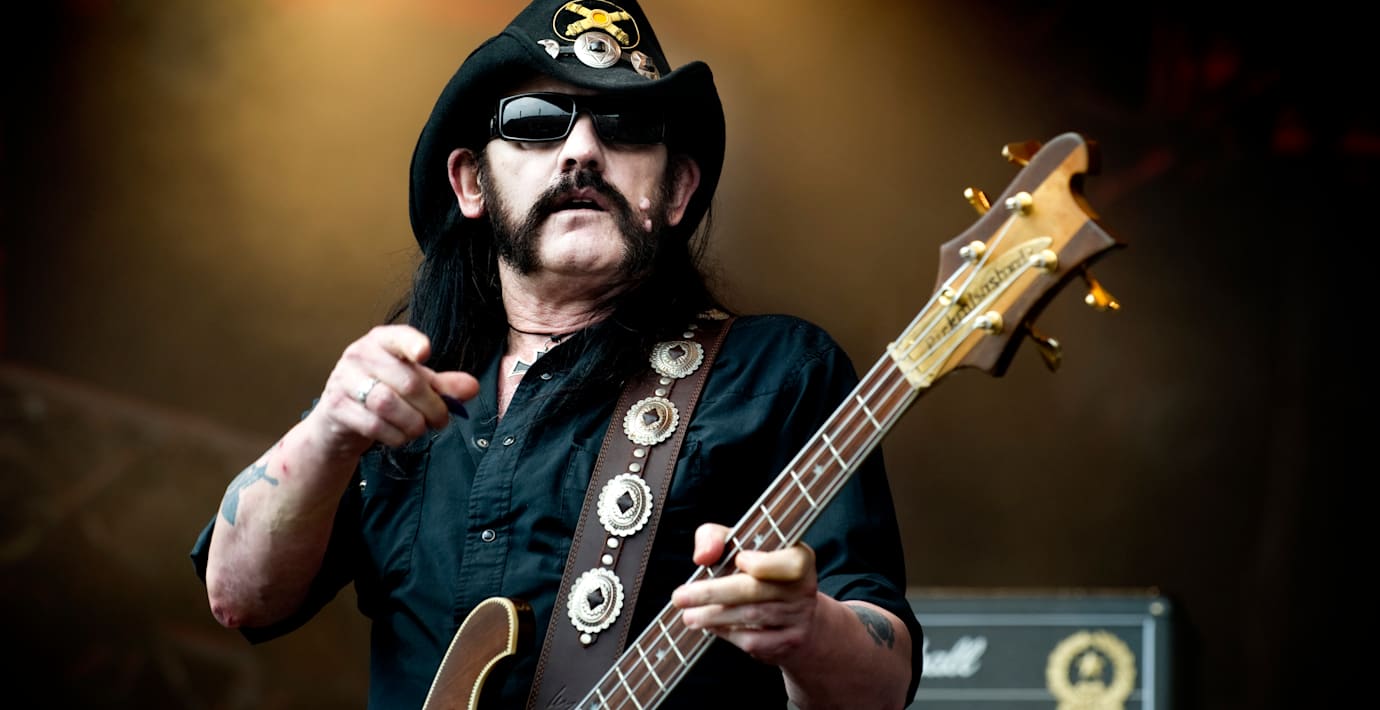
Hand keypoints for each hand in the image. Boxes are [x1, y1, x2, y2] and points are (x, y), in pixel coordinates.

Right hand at [312, 324, 479, 453]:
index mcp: (382, 341)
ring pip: (388, 404)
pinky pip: (373, 425)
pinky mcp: (336, 407)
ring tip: (420, 429)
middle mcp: (360, 355)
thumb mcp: (415, 385)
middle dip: (432, 406)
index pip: (399, 336)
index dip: (413, 344)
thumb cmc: (384, 394)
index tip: (425, 353)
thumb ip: (443, 385)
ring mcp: (344, 380)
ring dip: (414, 423)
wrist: (339, 421)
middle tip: (441, 420)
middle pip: (406, 381)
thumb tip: (472, 387)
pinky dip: (395, 436)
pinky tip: (400, 436)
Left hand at [670, 523, 818, 663]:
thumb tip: (702, 556)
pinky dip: (728, 633)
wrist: (796, 618)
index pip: (788, 562)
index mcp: (799, 556)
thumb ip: (716, 538)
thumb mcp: (742, 545)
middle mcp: (804, 587)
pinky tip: (712, 627)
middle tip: (680, 597)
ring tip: (688, 615)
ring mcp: (799, 617)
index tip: (738, 560)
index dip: (764, 563)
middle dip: (712, 593)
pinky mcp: (790, 642)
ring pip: (751, 617)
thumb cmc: (760, 574)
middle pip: (756, 590)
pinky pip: (754, 640)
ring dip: (713, 616)